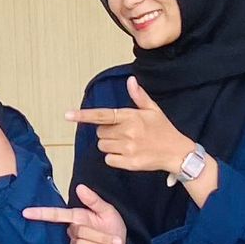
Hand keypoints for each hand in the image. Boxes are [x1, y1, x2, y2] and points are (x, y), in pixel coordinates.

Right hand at [22, 183, 127, 243]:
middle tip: (116, 239)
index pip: (56, 215)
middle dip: (101, 237)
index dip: (40, 213)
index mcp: (77, 217)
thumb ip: (93, 200)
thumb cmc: (112, 227)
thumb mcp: (107, 211)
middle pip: (80, 233)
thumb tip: (80, 187)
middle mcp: (73, 231)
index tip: (26, 212)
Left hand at [67, 77, 193, 173]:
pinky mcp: (128, 163)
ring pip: (102, 146)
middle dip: (107, 132)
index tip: (68, 115)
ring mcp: (127, 148)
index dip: (84, 116)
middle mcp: (127, 132)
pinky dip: (114, 158)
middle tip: (123, 132)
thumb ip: (139, 96)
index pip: (102, 115)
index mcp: (131, 117)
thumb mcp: (153, 110)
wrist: (177, 152)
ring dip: (109, 145)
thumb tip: (130, 80)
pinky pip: (108, 159)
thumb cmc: (163, 129)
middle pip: (100, 132)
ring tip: (126, 143)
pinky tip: (127, 154)